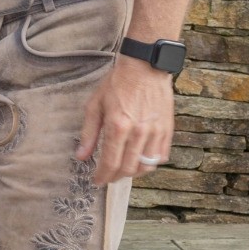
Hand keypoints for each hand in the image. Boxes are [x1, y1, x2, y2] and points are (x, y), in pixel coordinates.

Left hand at [79, 55, 175, 183]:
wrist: (145, 68)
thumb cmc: (116, 84)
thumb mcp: (95, 106)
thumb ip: (88, 134)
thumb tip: (81, 157)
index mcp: (118, 126)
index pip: (110, 162)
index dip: (102, 176)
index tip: (96, 181)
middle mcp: (139, 132)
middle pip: (128, 168)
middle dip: (116, 177)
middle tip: (107, 177)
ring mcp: (155, 132)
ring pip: (147, 166)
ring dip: (133, 173)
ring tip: (122, 171)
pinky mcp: (168, 130)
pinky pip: (161, 156)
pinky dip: (150, 163)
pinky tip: (140, 161)